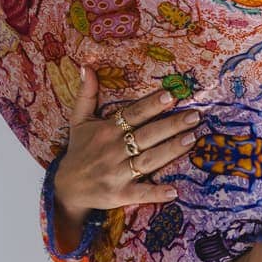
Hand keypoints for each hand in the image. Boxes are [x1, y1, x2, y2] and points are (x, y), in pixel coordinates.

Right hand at [51, 65, 196, 251]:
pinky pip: (140, 193)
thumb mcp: (79, 121)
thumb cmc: (79, 151)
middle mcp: (113, 150)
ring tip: (192, 140)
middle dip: (171, 126)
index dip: (151, 105)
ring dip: (170, 151)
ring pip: (148, 160)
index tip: (171, 95)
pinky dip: (156, 193)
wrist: (66, 188)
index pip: (133, 115)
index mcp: (107, 131)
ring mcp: (117, 173)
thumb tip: (85, 66)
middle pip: (146, 135)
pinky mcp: (120, 194)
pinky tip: (174, 191)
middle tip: (195, 116)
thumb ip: (86, 94)